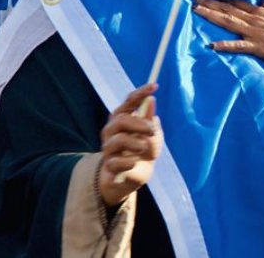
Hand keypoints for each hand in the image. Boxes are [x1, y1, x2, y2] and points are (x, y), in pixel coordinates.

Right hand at [99, 83, 161, 203]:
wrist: (134, 177)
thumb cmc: (143, 151)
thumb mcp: (152, 136)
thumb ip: (150, 121)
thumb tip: (151, 101)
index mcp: (123, 119)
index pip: (129, 101)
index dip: (141, 93)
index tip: (155, 86)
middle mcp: (112, 131)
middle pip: (120, 120)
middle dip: (139, 124)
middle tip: (152, 131)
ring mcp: (108, 149)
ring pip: (117, 140)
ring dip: (135, 143)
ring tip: (144, 148)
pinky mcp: (109, 167)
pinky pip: (116, 162)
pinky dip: (129, 161)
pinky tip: (134, 162)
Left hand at [196, 0, 263, 68]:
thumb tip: (263, 3)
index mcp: (261, 12)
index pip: (236, 2)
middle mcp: (256, 19)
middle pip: (228, 9)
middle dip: (210, 3)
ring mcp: (256, 33)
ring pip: (229, 22)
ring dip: (212, 15)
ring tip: (197, 10)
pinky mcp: (259, 47)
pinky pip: (239, 46)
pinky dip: (225, 45)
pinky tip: (212, 44)